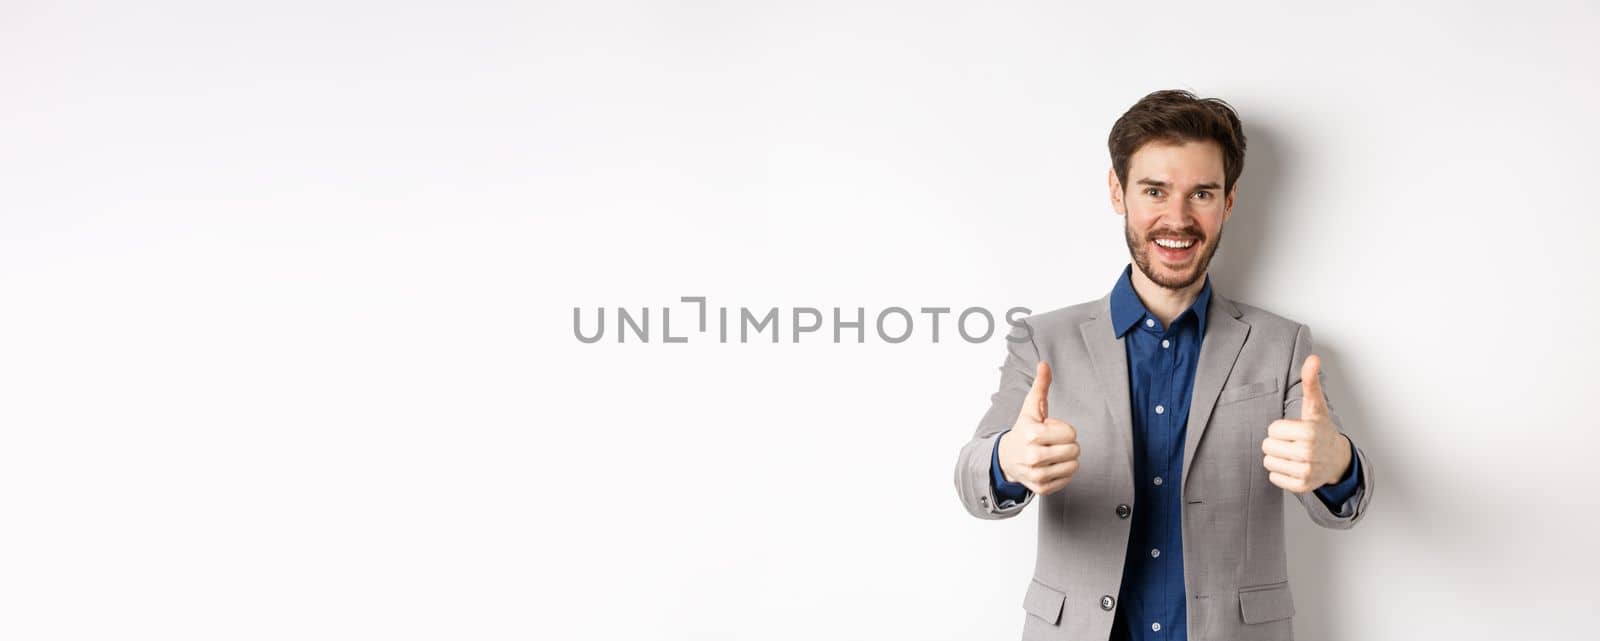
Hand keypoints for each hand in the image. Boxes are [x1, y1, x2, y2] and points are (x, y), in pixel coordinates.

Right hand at [997, 361, 1080, 495]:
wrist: (1006, 458)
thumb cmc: (1022, 431)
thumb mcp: (1030, 408)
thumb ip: (1040, 386)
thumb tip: (1044, 364)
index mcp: (1032, 434)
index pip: (1071, 433)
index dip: (1062, 429)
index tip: (1049, 430)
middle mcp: (1034, 456)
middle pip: (1075, 449)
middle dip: (1066, 444)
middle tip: (1051, 443)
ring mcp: (1037, 475)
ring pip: (1074, 465)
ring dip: (1066, 458)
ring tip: (1051, 454)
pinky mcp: (1041, 488)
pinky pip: (1068, 478)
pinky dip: (1063, 472)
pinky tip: (1050, 466)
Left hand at [1261, 354, 1352, 493]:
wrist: (1337, 459)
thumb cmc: (1321, 429)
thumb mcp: (1315, 406)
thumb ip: (1311, 382)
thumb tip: (1312, 358)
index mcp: (1309, 432)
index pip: (1272, 430)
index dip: (1280, 428)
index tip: (1295, 429)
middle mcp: (1309, 454)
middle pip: (1267, 446)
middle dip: (1277, 442)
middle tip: (1294, 442)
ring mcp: (1306, 472)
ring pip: (1268, 462)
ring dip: (1277, 457)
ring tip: (1294, 454)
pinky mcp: (1302, 487)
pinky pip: (1273, 477)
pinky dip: (1280, 472)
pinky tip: (1294, 466)